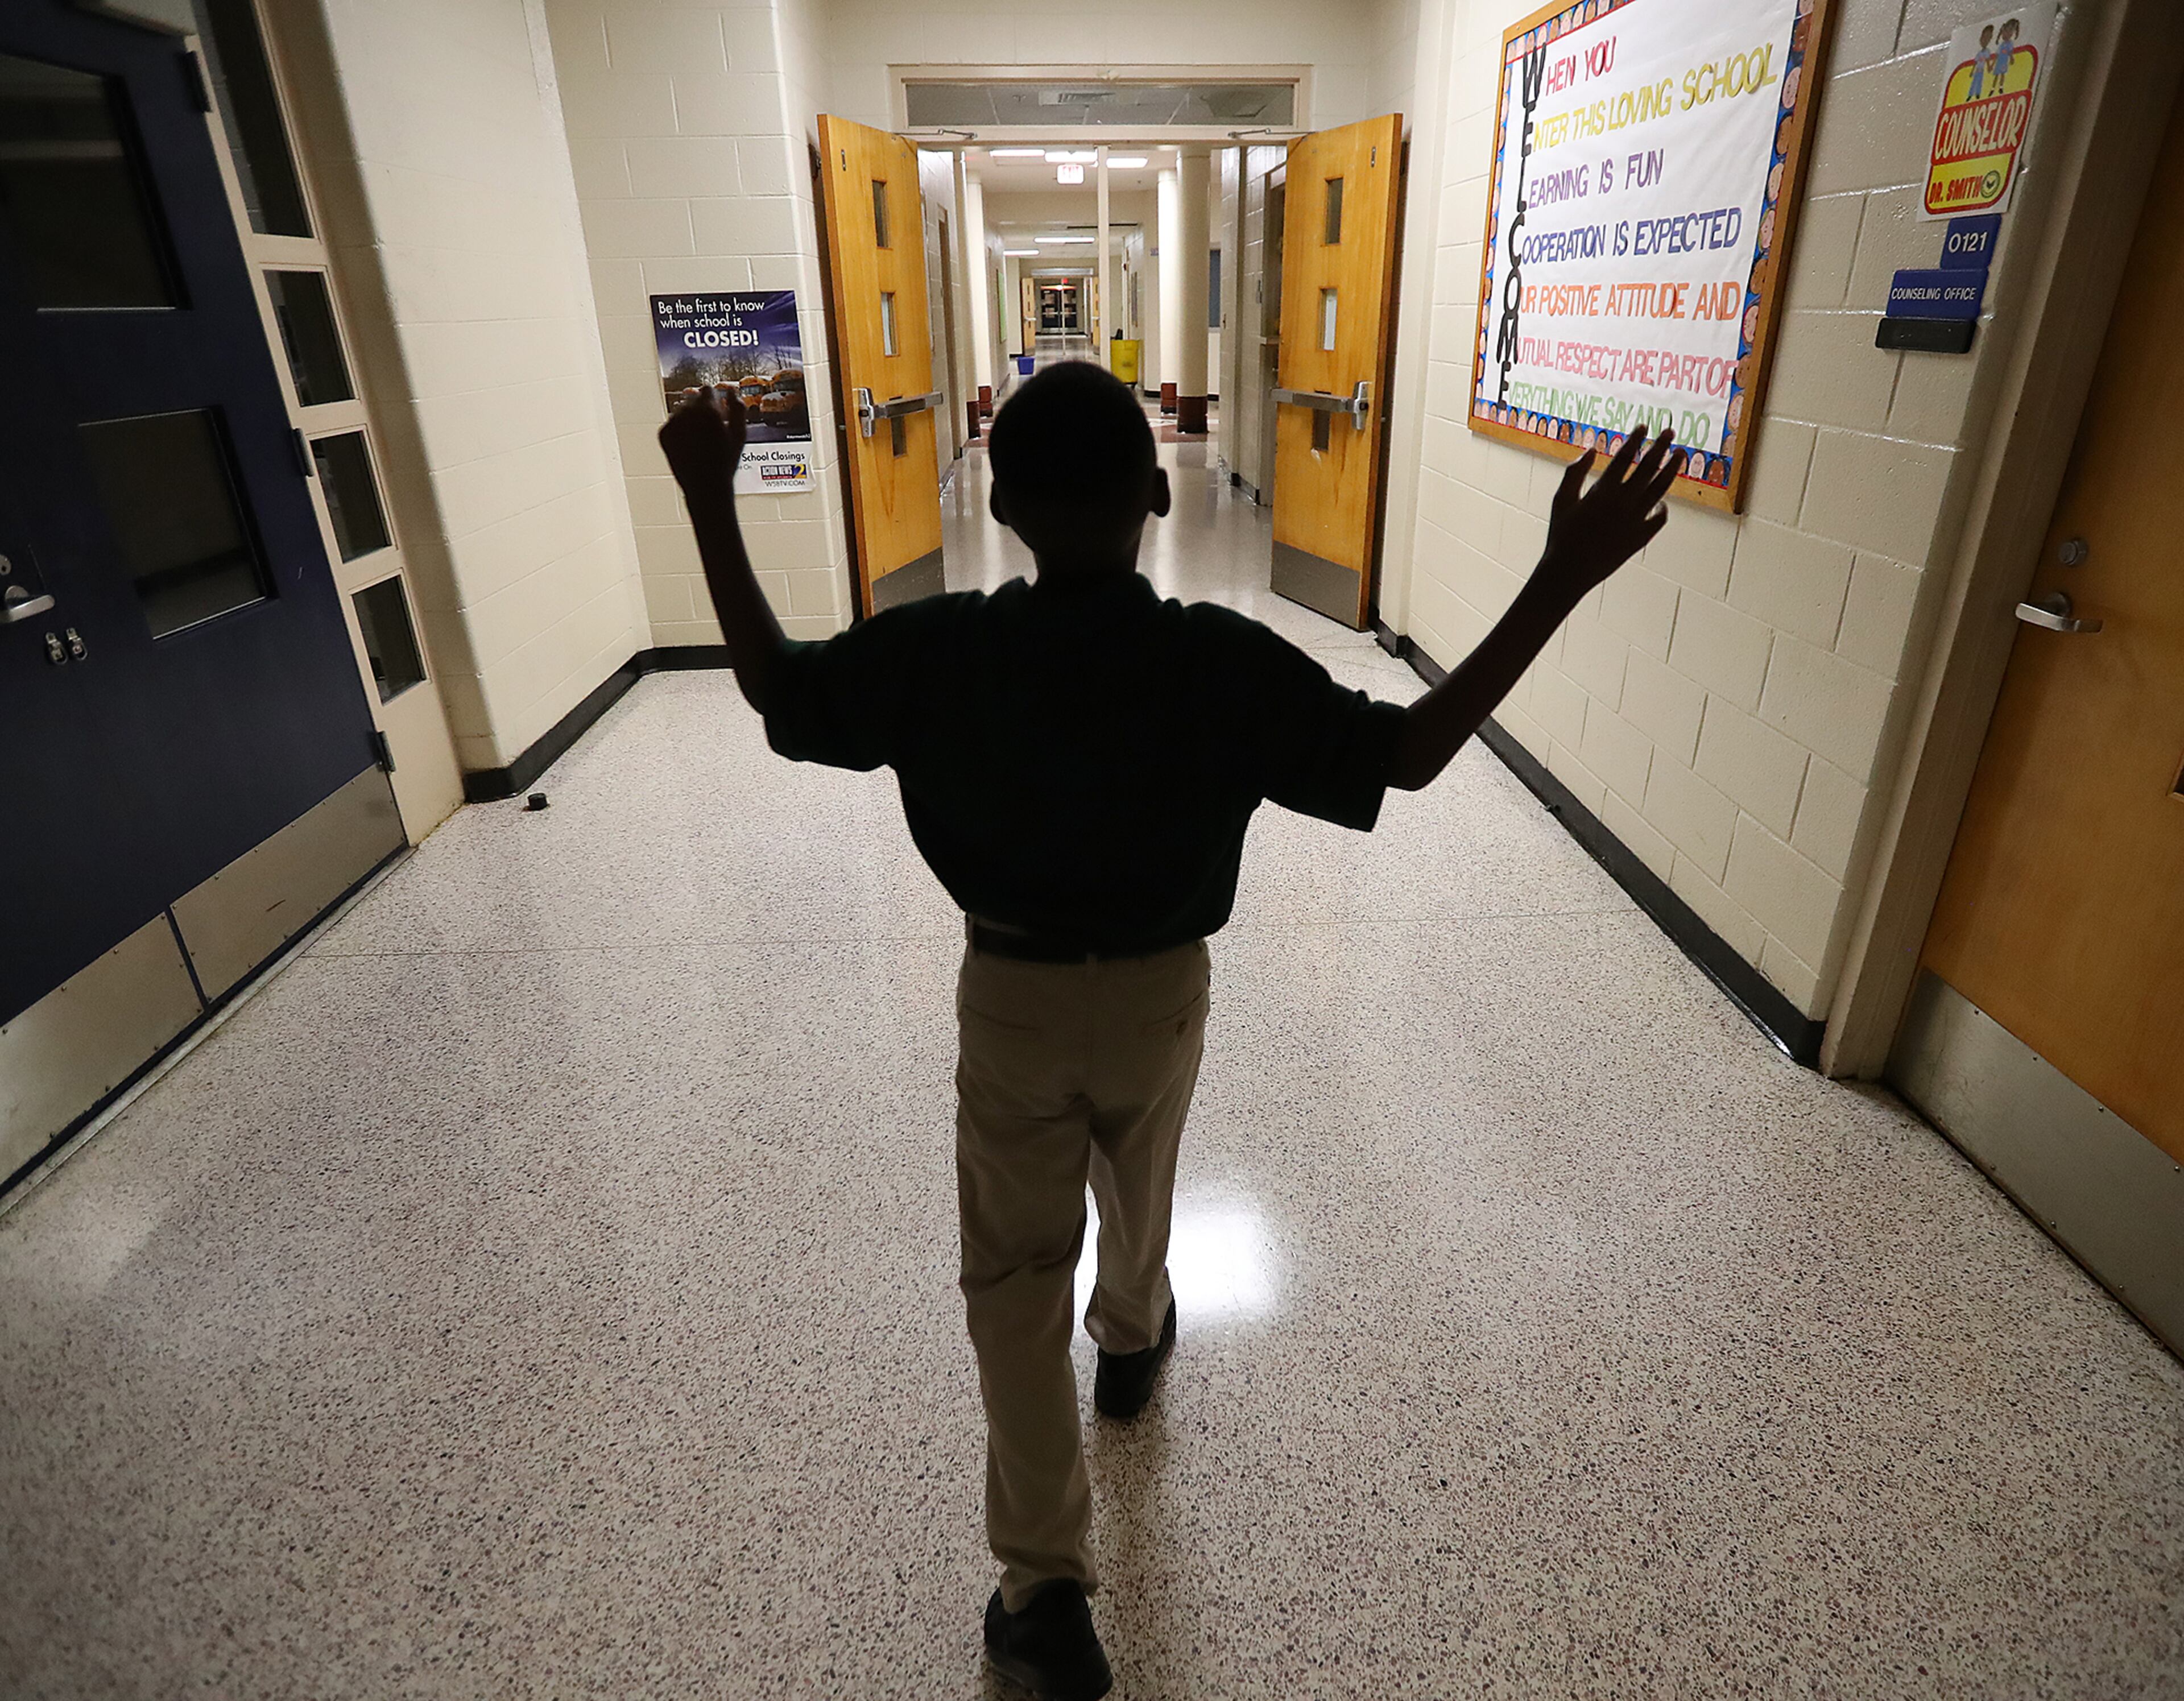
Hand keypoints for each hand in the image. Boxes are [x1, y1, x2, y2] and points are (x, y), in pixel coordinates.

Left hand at [658, 384, 747, 503]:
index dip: (715, 400)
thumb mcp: (740, 435)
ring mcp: (673, 423)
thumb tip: (732, 391)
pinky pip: (672, 424)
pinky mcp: (664, 433)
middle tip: (710, 430)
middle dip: (701, 409)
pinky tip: (690, 446)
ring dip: (690, 419)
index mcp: (708, 410)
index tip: (718, 412)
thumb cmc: (726, 462)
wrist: (705, 487)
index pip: (707, 389)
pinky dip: (680, 431)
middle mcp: (688, 412)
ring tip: (700, 440)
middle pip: (693, 399)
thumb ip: (738, 408)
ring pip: (681, 411)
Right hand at [1535, 425, 1686, 601]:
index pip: (1624, 457)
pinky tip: (1661, 500)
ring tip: (1680, 455)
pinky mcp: (1640, 537)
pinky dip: (1662, 506)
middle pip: (1648, 468)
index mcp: (1602, 491)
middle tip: (1670, 432)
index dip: (1635, 439)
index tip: (1643, 427)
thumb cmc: (1561, 535)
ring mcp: (1635, 520)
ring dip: (1672, 469)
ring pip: (1660, 489)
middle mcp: (1623, 502)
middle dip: (1660, 447)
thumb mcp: (1561, 500)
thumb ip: (1574, 472)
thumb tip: (1591, 449)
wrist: (1569, 572)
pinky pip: (1659, 517)